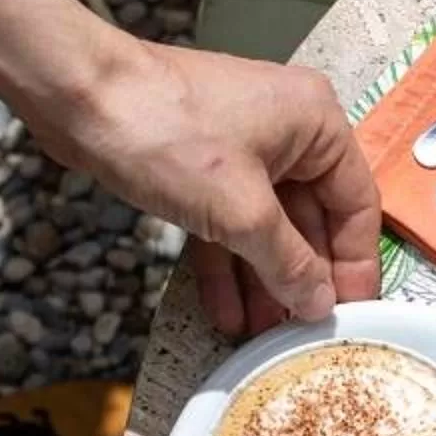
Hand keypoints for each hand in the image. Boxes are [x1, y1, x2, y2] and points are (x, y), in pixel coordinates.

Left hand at [35, 37, 380, 334]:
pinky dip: (227, 265)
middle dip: (302, 280)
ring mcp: (242, 148)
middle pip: (312, 221)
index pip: (358, 205)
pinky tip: (227, 313)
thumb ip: (289, 263)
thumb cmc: (169, 136)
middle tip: (304, 337)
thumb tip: (320, 305)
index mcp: (318, 123)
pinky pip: (227, 223)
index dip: (356, 265)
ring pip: (266, 227)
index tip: (352, 316)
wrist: (77, 96)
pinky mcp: (200, 167)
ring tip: (263, 339)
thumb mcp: (242, 211)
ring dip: (263, 282)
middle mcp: (288, 131)